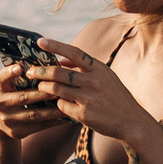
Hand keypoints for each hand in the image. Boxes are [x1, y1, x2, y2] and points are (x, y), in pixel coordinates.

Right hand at [0, 60, 69, 143]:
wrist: (0, 122)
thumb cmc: (12, 94)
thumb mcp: (10, 85)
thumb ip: (21, 76)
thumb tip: (45, 62)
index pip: (2, 78)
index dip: (10, 73)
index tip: (19, 68)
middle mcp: (1, 103)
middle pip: (23, 97)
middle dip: (42, 93)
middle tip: (58, 88)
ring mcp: (8, 119)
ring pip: (34, 114)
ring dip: (52, 109)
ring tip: (67, 103)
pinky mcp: (17, 132)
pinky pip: (39, 126)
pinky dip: (54, 121)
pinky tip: (66, 116)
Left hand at [31, 37, 158, 145]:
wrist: (132, 121)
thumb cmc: (116, 97)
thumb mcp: (106, 77)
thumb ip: (84, 68)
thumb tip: (61, 60)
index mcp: (99, 69)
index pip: (74, 52)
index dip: (56, 46)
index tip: (40, 41)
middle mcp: (93, 81)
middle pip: (58, 73)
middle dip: (40, 71)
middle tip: (30, 72)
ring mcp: (88, 98)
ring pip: (56, 89)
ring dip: (44, 88)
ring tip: (40, 86)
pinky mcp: (84, 114)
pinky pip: (62, 106)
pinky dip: (57, 103)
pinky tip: (57, 103)